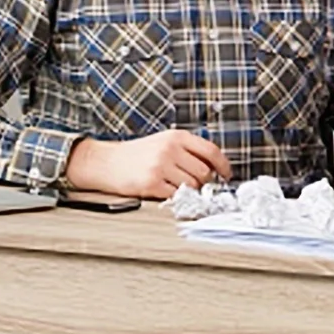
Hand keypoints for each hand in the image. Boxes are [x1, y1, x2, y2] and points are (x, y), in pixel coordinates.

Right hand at [65, 130, 231, 198]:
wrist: (107, 162)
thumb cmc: (137, 154)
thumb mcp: (163, 142)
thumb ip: (187, 151)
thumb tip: (214, 168)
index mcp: (176, 137)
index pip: (211, 151)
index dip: (223, 166)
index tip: (226, 175)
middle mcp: (170, 149)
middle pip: (203, 173)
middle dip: (203, 182)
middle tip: (193, 184)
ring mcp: (161, 166)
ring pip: (192, 186)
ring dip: (188, 191)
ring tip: (174, 185)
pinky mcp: (152, 183)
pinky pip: (176, 196)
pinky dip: (174, 197)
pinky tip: (164, 190)